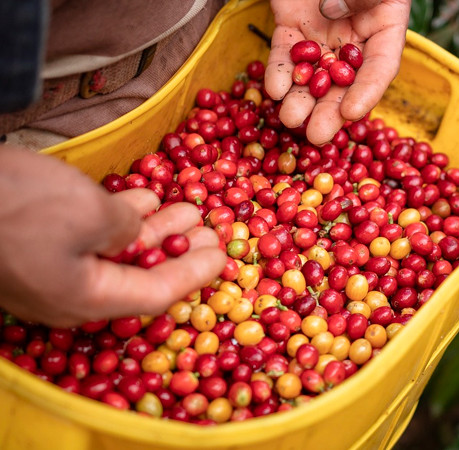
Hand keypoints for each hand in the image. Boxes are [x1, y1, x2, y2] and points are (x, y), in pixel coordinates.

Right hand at [0, 146, 225, 326]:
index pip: (156, 294)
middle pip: (138, 275)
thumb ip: (126, 229)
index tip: (224, 254)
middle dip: (179, 248)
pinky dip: (118, 217)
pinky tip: (141, 196)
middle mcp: (68, 292)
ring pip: (114, 252)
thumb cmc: (17, 205)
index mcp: (86, 298)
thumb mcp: (90, 214)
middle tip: (211, 227)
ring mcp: (47, 269)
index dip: (195, 274)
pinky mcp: (30, 244)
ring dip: (153, 228)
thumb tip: (134, 231)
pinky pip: (87, 237)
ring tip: (186, 204)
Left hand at [265, 0, 410, 144]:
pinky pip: (285, 54)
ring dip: (302, 101)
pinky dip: (279, 73)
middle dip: (330, 111)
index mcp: (384, 23)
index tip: (354, 114)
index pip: (380, 66)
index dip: (368, 92)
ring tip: (289, 120)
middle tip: (316, 137)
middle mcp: (354, 35)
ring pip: (313, 75)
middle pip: (345, 81)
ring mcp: (321, 32)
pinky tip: (273, 90)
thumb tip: (333, 13)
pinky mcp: (290, 25)